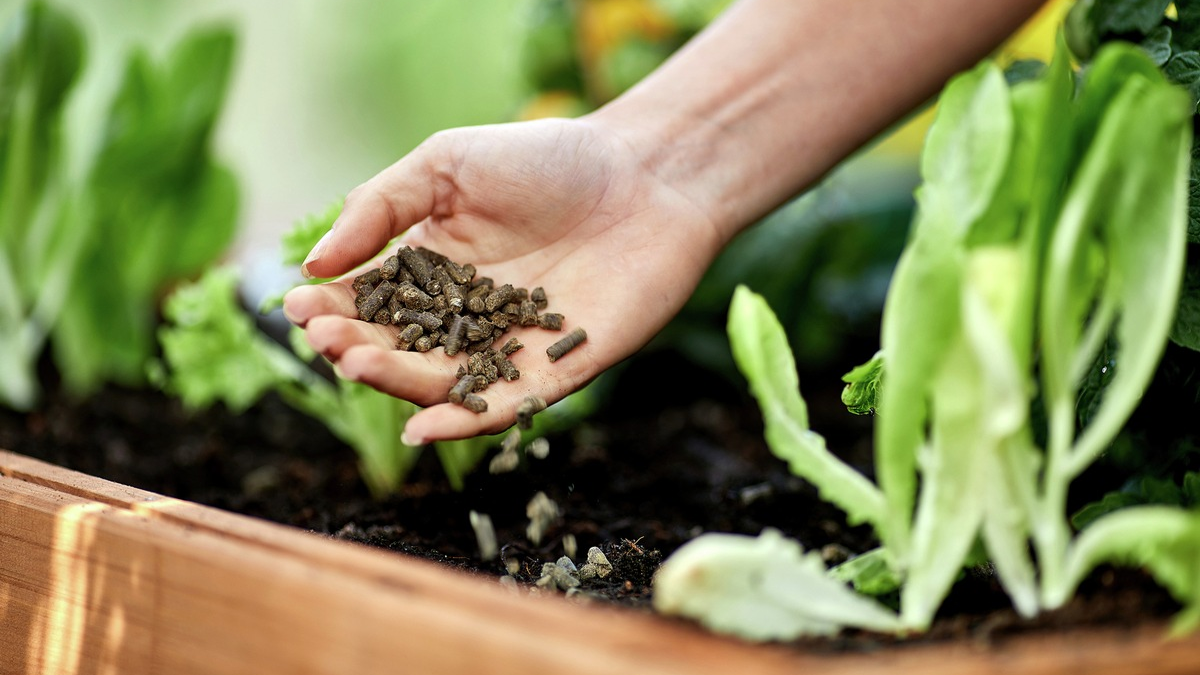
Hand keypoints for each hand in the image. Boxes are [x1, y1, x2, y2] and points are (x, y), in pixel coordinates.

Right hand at [283, 117, 724, 441]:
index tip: (298, 303)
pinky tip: (422, 428)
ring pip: (438, 381)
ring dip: (394, 380)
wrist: (646, 176)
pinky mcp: (553, 374)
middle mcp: (461, 316)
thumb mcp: (447, 165)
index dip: (330, 306)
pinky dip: (461, 424)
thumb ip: (381, 208)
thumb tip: (315, 264)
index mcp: (430, 268)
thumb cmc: (547, 160)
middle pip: (395, 346)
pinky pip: (501, 407)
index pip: (367, 299)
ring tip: (356, 362)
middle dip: (354, 345)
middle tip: (324, 337)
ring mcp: (505, 348)